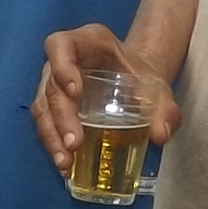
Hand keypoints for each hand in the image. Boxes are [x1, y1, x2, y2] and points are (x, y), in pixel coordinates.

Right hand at [32, 22, 180, 173]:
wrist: (136, 81)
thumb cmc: (141, 76)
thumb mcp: (157, 86)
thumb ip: (164, 107)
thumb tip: (160, 134)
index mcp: (86, 42)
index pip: (61, 46)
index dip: (61, 66)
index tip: (75, 91)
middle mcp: (63, 61)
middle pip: (51, 86)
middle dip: (61, 117)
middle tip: (75, 143)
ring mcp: (54, 84)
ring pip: (43, 108)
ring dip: (52, 136)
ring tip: (66, 163)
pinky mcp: (54, 106)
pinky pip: (47, 124)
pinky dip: (54, 145)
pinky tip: (66, 166)